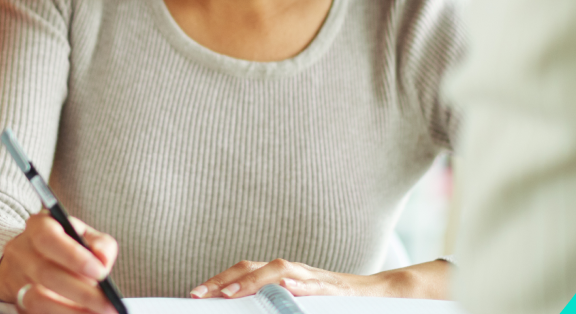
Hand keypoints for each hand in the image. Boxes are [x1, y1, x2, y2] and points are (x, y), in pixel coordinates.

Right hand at [0, 212, 118, 313]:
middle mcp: (20, 252)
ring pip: (37, 300)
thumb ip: (100, 245)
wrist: (34, 258)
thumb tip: (103, 261)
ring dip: (71, 311)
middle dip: (81, 292)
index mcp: (37, 226)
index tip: (101, 273)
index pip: (48, 238)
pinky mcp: (17, 302)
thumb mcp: (86, 236)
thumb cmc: (67, 245)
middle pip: (45, 274)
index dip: (73, 256)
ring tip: (98, 313)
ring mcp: (15, 279)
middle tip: (108, 303)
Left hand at [190, 258, 448, 300]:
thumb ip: (275, 303)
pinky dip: (294, 285)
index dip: (218, 281)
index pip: (243, 272)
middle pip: (252, 267)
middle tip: (198, 295)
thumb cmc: (337, 302)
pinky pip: (310, 285)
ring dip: (250, 280)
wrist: (381, 295)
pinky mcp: (332, 288)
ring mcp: (312, 278)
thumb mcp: (300, 303)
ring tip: (229, 294)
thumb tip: (242, 309)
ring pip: (277, 270)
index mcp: (282, 277)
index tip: (194, 294)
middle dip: (223, 280)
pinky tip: (282, 288)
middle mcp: (293, 272)